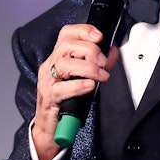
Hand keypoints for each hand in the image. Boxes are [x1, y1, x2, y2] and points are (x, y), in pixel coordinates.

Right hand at [32, 24, 117, 159]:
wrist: (50, 128)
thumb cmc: (66, 101)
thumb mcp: (82, 78)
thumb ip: (98, 64)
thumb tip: (112, 51)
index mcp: (57, 58)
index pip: (66, 34)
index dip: (83, 30)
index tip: (100, 36)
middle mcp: (50, 66)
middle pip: (67, 46)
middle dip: (90, 51)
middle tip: (104, 63)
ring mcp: (47, 82)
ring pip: (64, 65)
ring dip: (88, 68)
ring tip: (102, 76)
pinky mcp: (49, 98)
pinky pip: (61, 89)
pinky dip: (79, 86)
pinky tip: (90, 86)